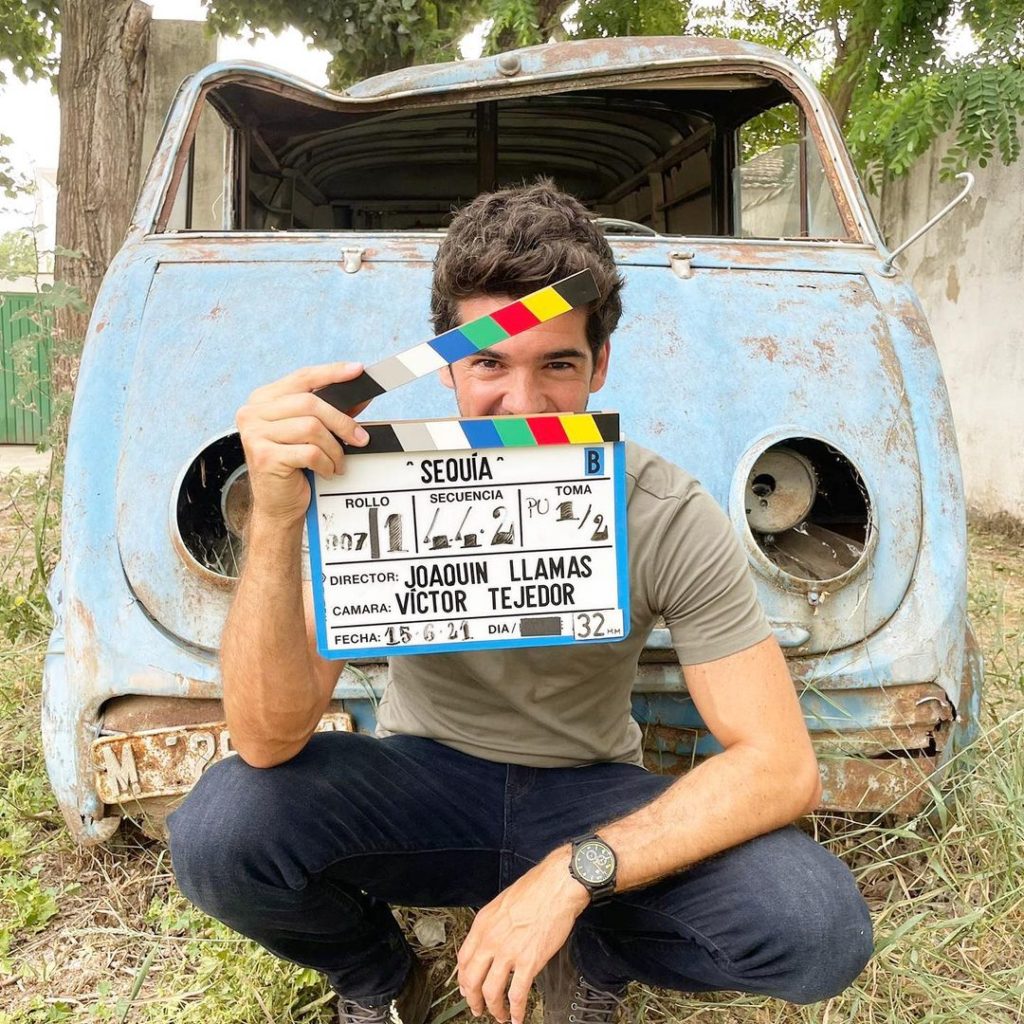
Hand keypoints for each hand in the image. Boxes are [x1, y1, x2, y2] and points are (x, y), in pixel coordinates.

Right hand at [236, 361, 370, 527]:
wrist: (277, 505)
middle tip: (360, 438)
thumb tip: (360, 397)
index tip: (357, 370)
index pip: (302, 378)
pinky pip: (309, 452)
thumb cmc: (294, 467)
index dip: (332, 372)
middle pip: (310, 403)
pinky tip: (326, 471)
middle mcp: (253, 412)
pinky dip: (326, 463)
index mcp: (263, 399)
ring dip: (334, 448)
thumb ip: (330, 412)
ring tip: (338, 462)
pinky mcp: (264, 456)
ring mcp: (255, 434)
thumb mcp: (311, 434)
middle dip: (341, 421)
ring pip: (311, 428)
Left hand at [458, 849, 589, 1023]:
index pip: (463, 959)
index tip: (467, 988)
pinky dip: (516, 1011)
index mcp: (483, 924)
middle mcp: (491, 940)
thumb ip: (494, 924)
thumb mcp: (503, 902)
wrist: (557, 886)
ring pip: (491, 992)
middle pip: (472, 979)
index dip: (463, 979)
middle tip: (477, 1008)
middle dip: (473, 1000)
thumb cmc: (536, 889)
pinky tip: (518, 1017)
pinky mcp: (529, 962)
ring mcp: (509, 952)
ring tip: (499, 1016)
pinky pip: (517, 994)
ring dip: (494, 1009)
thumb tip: (492, 939)